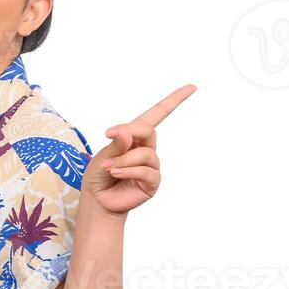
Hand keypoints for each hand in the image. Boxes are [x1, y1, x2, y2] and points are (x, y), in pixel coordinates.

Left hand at [82, 84, 196, 216]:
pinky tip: (115, 174)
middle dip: (130, 132)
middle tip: (109, 136)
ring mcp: (151, 166)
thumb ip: (116, 144)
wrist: (97, 201)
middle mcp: (146, 149)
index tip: (191, 87)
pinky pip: (145, 171)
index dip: (174, 100)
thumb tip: (126, 131)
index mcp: (135, 137)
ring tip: (108, 167)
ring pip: (144, 154)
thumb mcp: (103, 155)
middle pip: (148, 131)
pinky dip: (128, 171)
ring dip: (123, 159)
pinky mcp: (152, 182)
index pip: (157, 114)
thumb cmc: (99, 175)